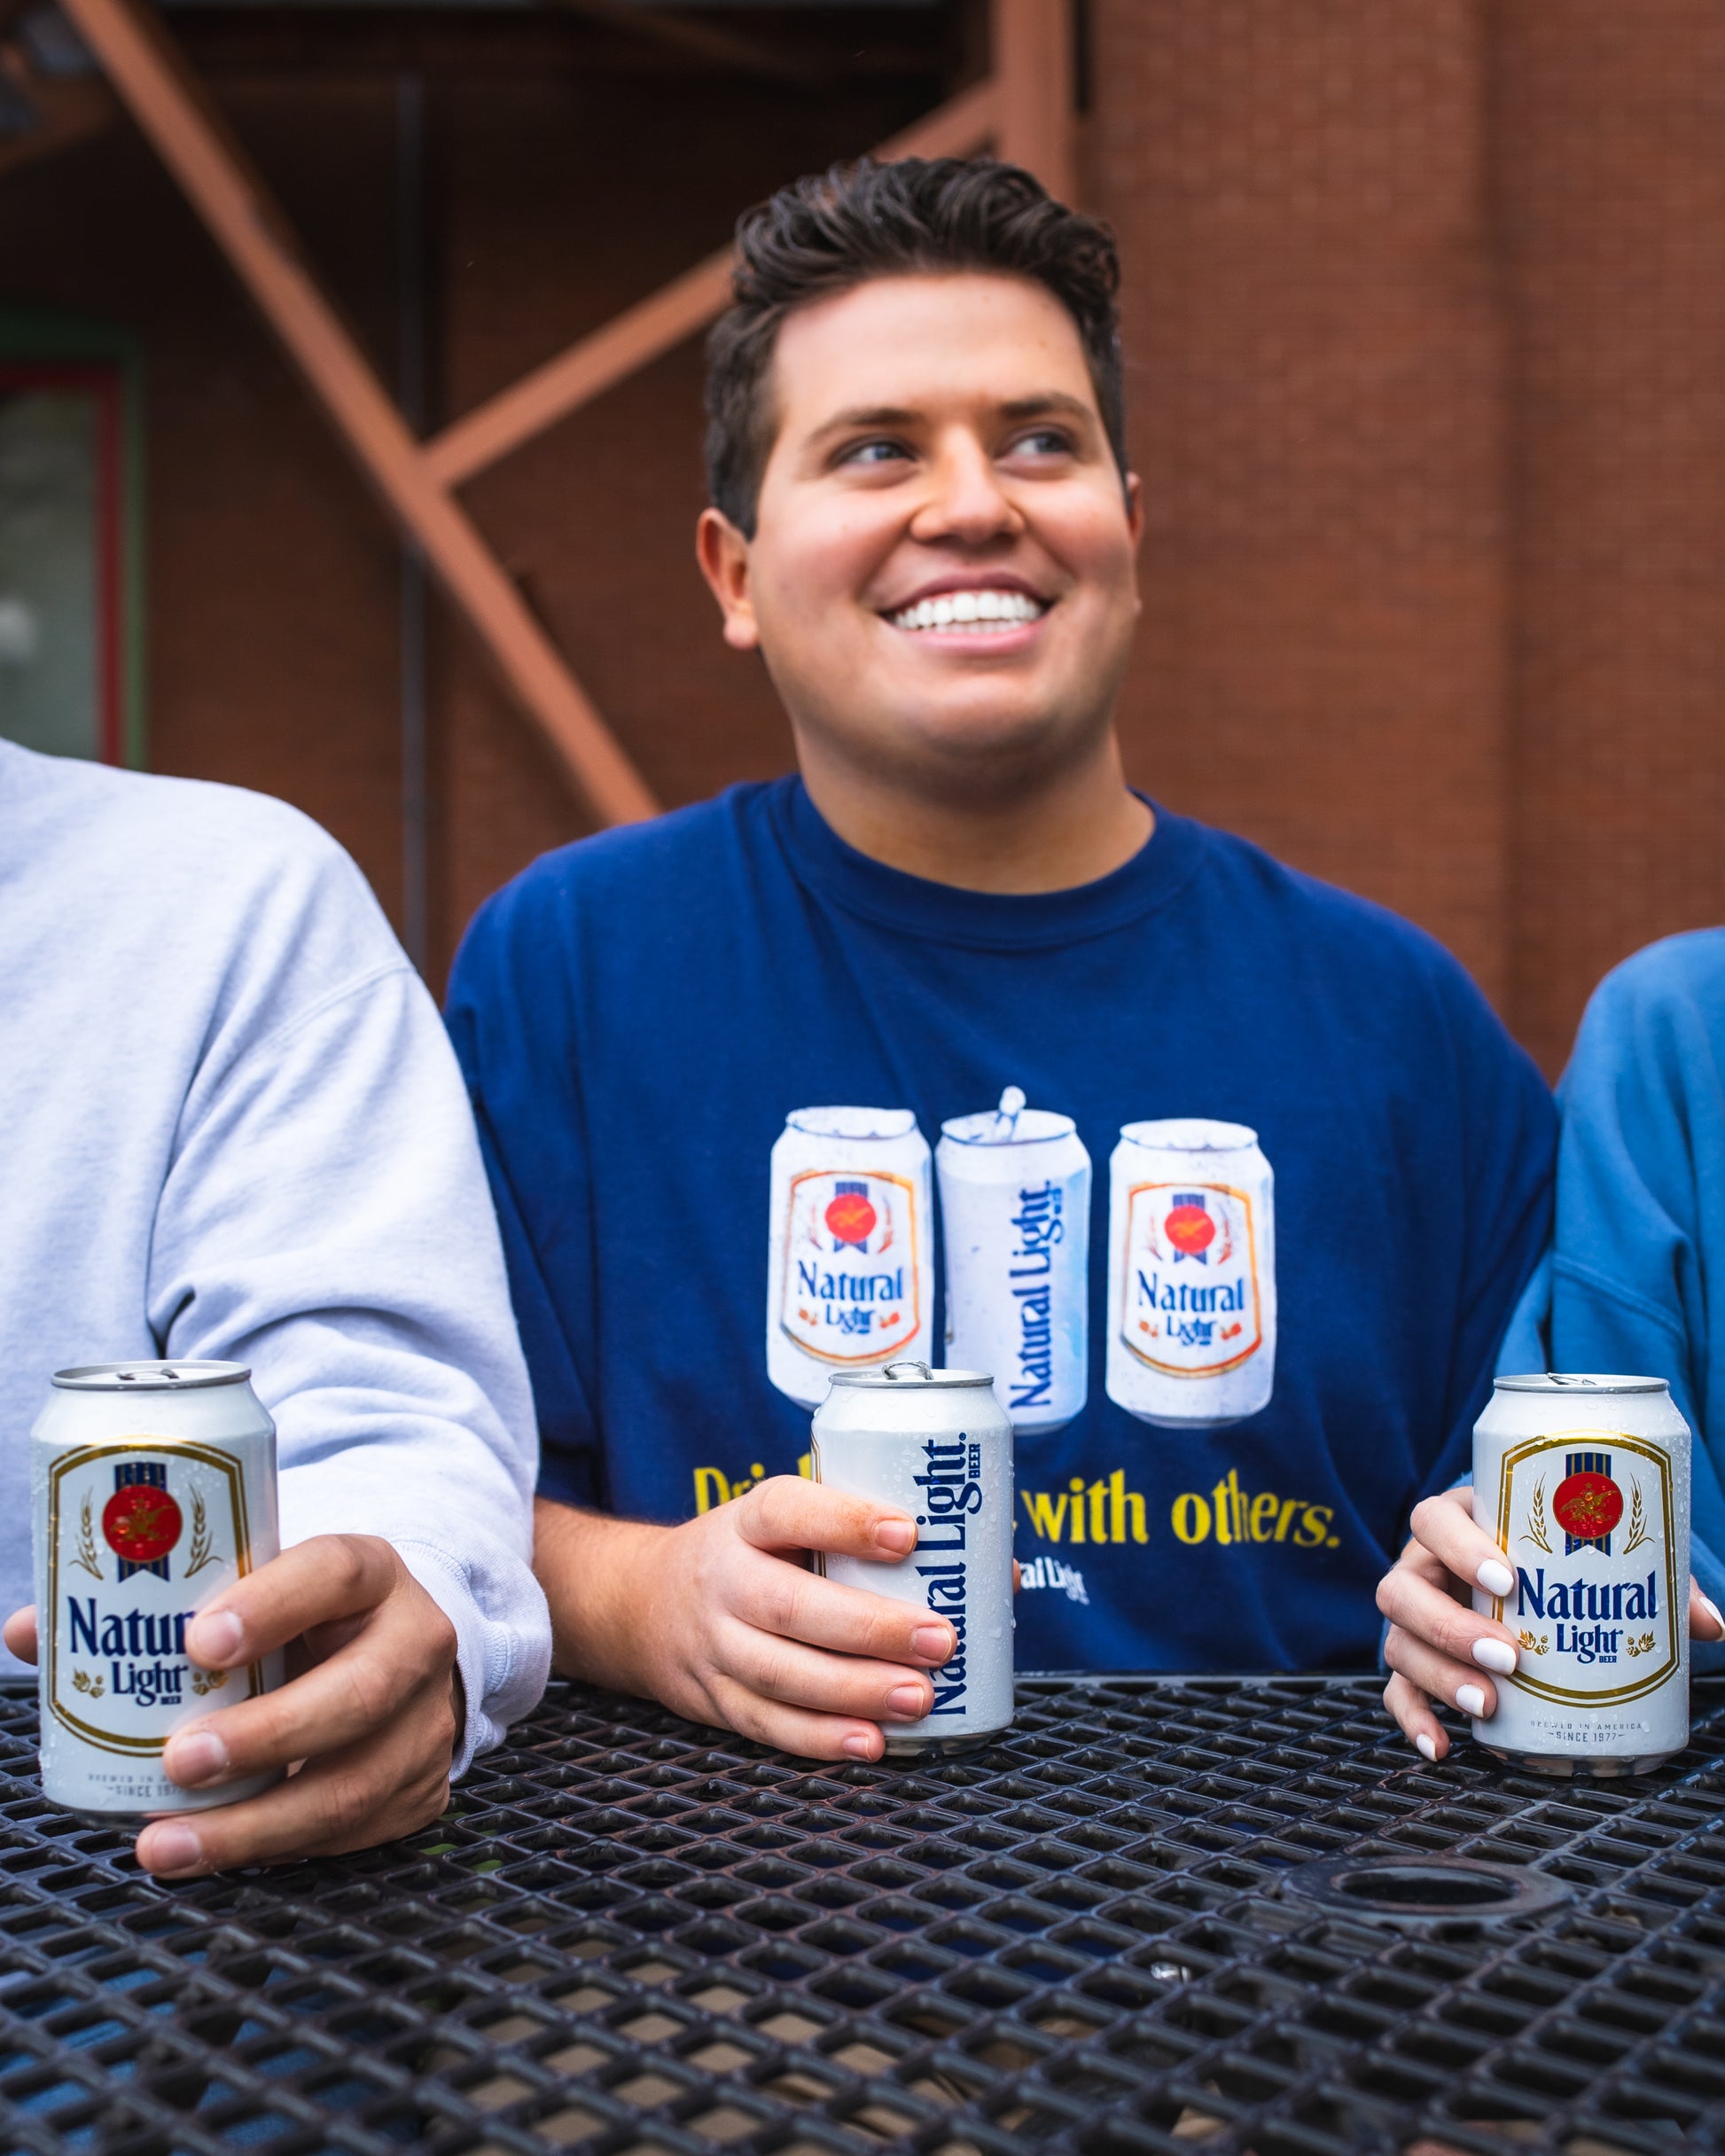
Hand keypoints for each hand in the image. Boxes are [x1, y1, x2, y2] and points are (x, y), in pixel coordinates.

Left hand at [6, 1533, 460, 1876]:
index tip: (198, 1641)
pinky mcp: (420, 1787)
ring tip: (166, 1842)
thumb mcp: (253, 1590)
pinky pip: (353, 1834)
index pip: (332, 1572)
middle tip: (178, 1760)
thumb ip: (153, 1606)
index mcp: (368, 1571)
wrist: (392, 1650)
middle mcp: (414, 1638)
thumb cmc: (300, 1618)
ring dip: (256, 1825)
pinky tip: (214, 1853)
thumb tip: (35, 1632)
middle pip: (359, 1691)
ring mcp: (425, 1720)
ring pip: (355, 1783)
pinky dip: (276, 1851)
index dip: (271, 1604)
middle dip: (266, 1735)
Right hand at [538, 1479, 953, 1764]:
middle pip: (790, 1605)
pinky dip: (820, 1740)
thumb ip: (874, 1538)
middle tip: (939, 1638)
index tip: (909, 1533)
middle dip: (870, 1628)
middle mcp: (723, 1579)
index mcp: (748, 1520)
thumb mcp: (792, 1523)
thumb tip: (1000, 1571)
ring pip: (781, 1673)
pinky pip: (768, 1725)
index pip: (788, 1509)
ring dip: (854, 1691)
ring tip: (920, 1696)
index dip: (845, 1520)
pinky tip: (873, 1743)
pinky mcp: (714, 1700)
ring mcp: (713, 1645)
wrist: (643, 1603)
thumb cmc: (757, 1556)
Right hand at [1378, 1488, 1724, 1762]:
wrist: (1514, 1570)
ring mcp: (1413, 1617)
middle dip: (1452, 1627)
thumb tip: (1708, 1624)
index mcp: (1455, 1524)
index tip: (1508, 1577)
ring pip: (1398, 1641)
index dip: (1459, 1546)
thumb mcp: (1590, 1554)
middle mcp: (1422, 1567)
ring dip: (1439, 1674)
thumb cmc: (1550, 1557)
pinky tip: (1442, 1745)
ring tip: (1490, 1704)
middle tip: (1510, 1657)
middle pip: (1403, 1589)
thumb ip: (1647, 1580)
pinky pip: (1396, 1691)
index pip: (1433, 1520)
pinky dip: (1414, 1718)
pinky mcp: (1413, 1662)